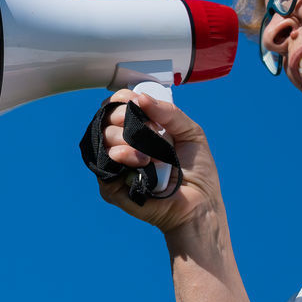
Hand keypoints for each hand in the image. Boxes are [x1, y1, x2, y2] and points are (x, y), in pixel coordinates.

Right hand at [97, 89, 225, 233]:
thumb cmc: (197, 171)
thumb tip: (140, 97)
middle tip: (150, 131)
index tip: (138, 103)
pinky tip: (139, 163)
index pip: (117, 105)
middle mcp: (123, 143)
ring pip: (103, 138)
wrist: (198, 205)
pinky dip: (121, 157)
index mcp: (139, 128)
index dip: (123, 100)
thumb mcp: (190, 132)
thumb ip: (169, 112)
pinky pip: (103, 164)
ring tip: (148, 155)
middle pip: (107, 118)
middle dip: (127, 119)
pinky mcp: (110, 185)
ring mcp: (115, 164)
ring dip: (126, 139)